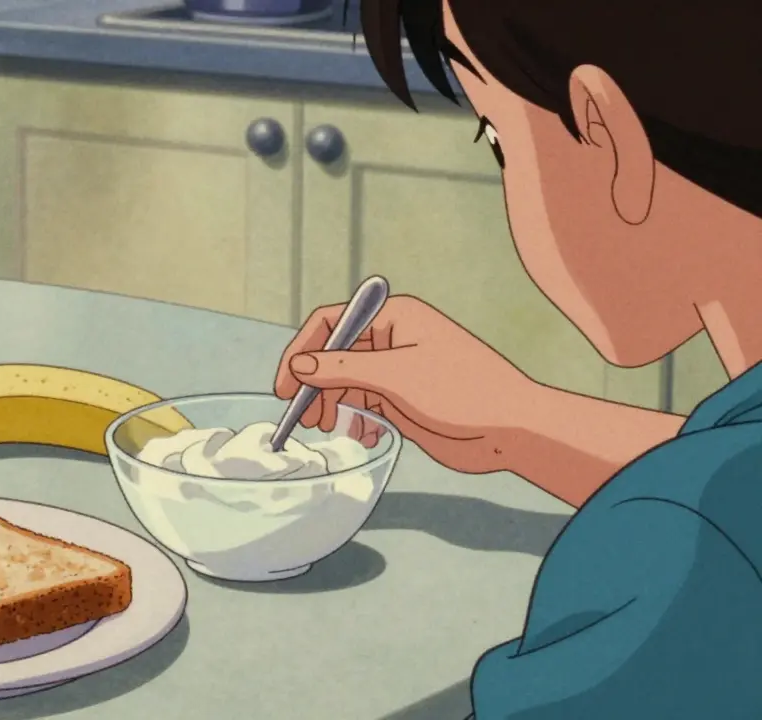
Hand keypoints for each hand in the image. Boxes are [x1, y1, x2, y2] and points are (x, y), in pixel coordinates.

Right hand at [274, 295, 537, 474]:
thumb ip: (341, 369)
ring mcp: (395, 369)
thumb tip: (298, 365)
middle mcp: (390, 338)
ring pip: (345, 383)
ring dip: (334, 405)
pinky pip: (363, 403)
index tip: (286, 386)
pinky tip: (364, 436)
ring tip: (332, 430)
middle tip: (307, 418)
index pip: (330, 323)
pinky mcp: (401, 398)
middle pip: (333, 355)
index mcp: (392, 316)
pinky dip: (355, 419)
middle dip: (316, 385)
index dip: (302, 351)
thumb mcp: (395, 376)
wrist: (510, 428)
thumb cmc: (462, 391)